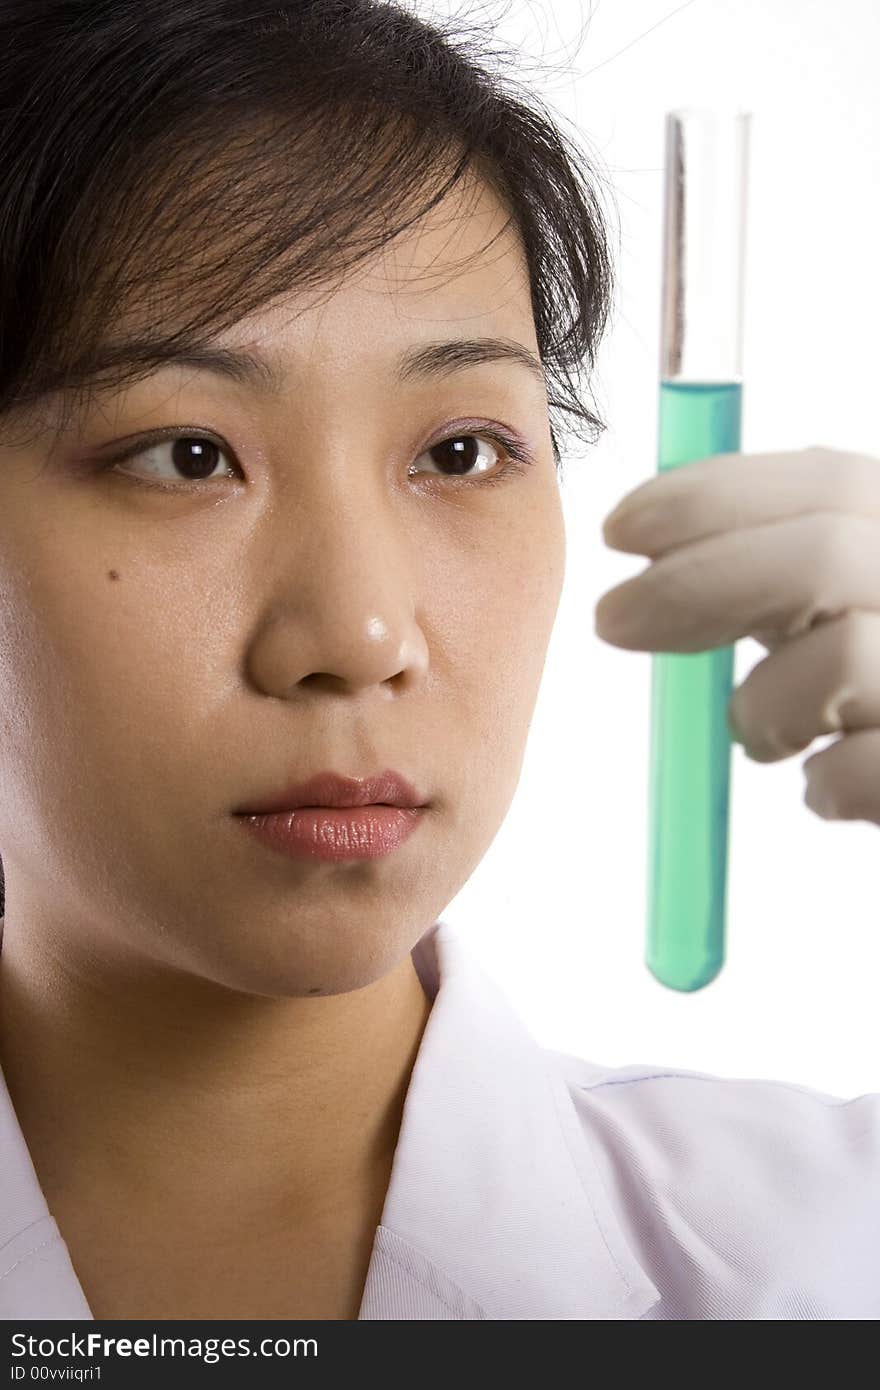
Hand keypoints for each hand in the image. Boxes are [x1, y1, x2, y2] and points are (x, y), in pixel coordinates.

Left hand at [594, 446, 879, 825]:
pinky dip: (824, 785)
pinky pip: (860, 772)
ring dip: (761, 707)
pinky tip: (825, 788)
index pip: (830, 481)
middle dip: (696, 584)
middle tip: (613, 621)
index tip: (622, 530)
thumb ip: (789, 566)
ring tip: (763, 735)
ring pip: (839, 660)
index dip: (712, 497)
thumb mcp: (855, 604)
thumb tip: (661, 542)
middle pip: (823, 557)